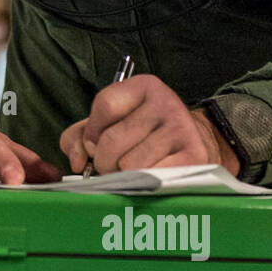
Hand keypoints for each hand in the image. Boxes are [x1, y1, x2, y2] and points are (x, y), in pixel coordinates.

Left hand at [59, 75, 239, 174]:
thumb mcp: (109, 124)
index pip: (105, 105)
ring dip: (123, 175)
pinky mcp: (193, 156)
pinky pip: (150, 178)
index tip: (94, 145)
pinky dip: (143, 184)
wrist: (191, 144)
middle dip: (103, 161)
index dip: (92, 132)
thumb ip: (78, 137)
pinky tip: (148, 178)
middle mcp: (165, 102)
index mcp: (143, 86)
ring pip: (129, 164)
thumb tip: (78, 162)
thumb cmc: (141, 135)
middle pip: (112, 140)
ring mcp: (181, 129)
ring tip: (131, 170)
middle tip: (112, 164)